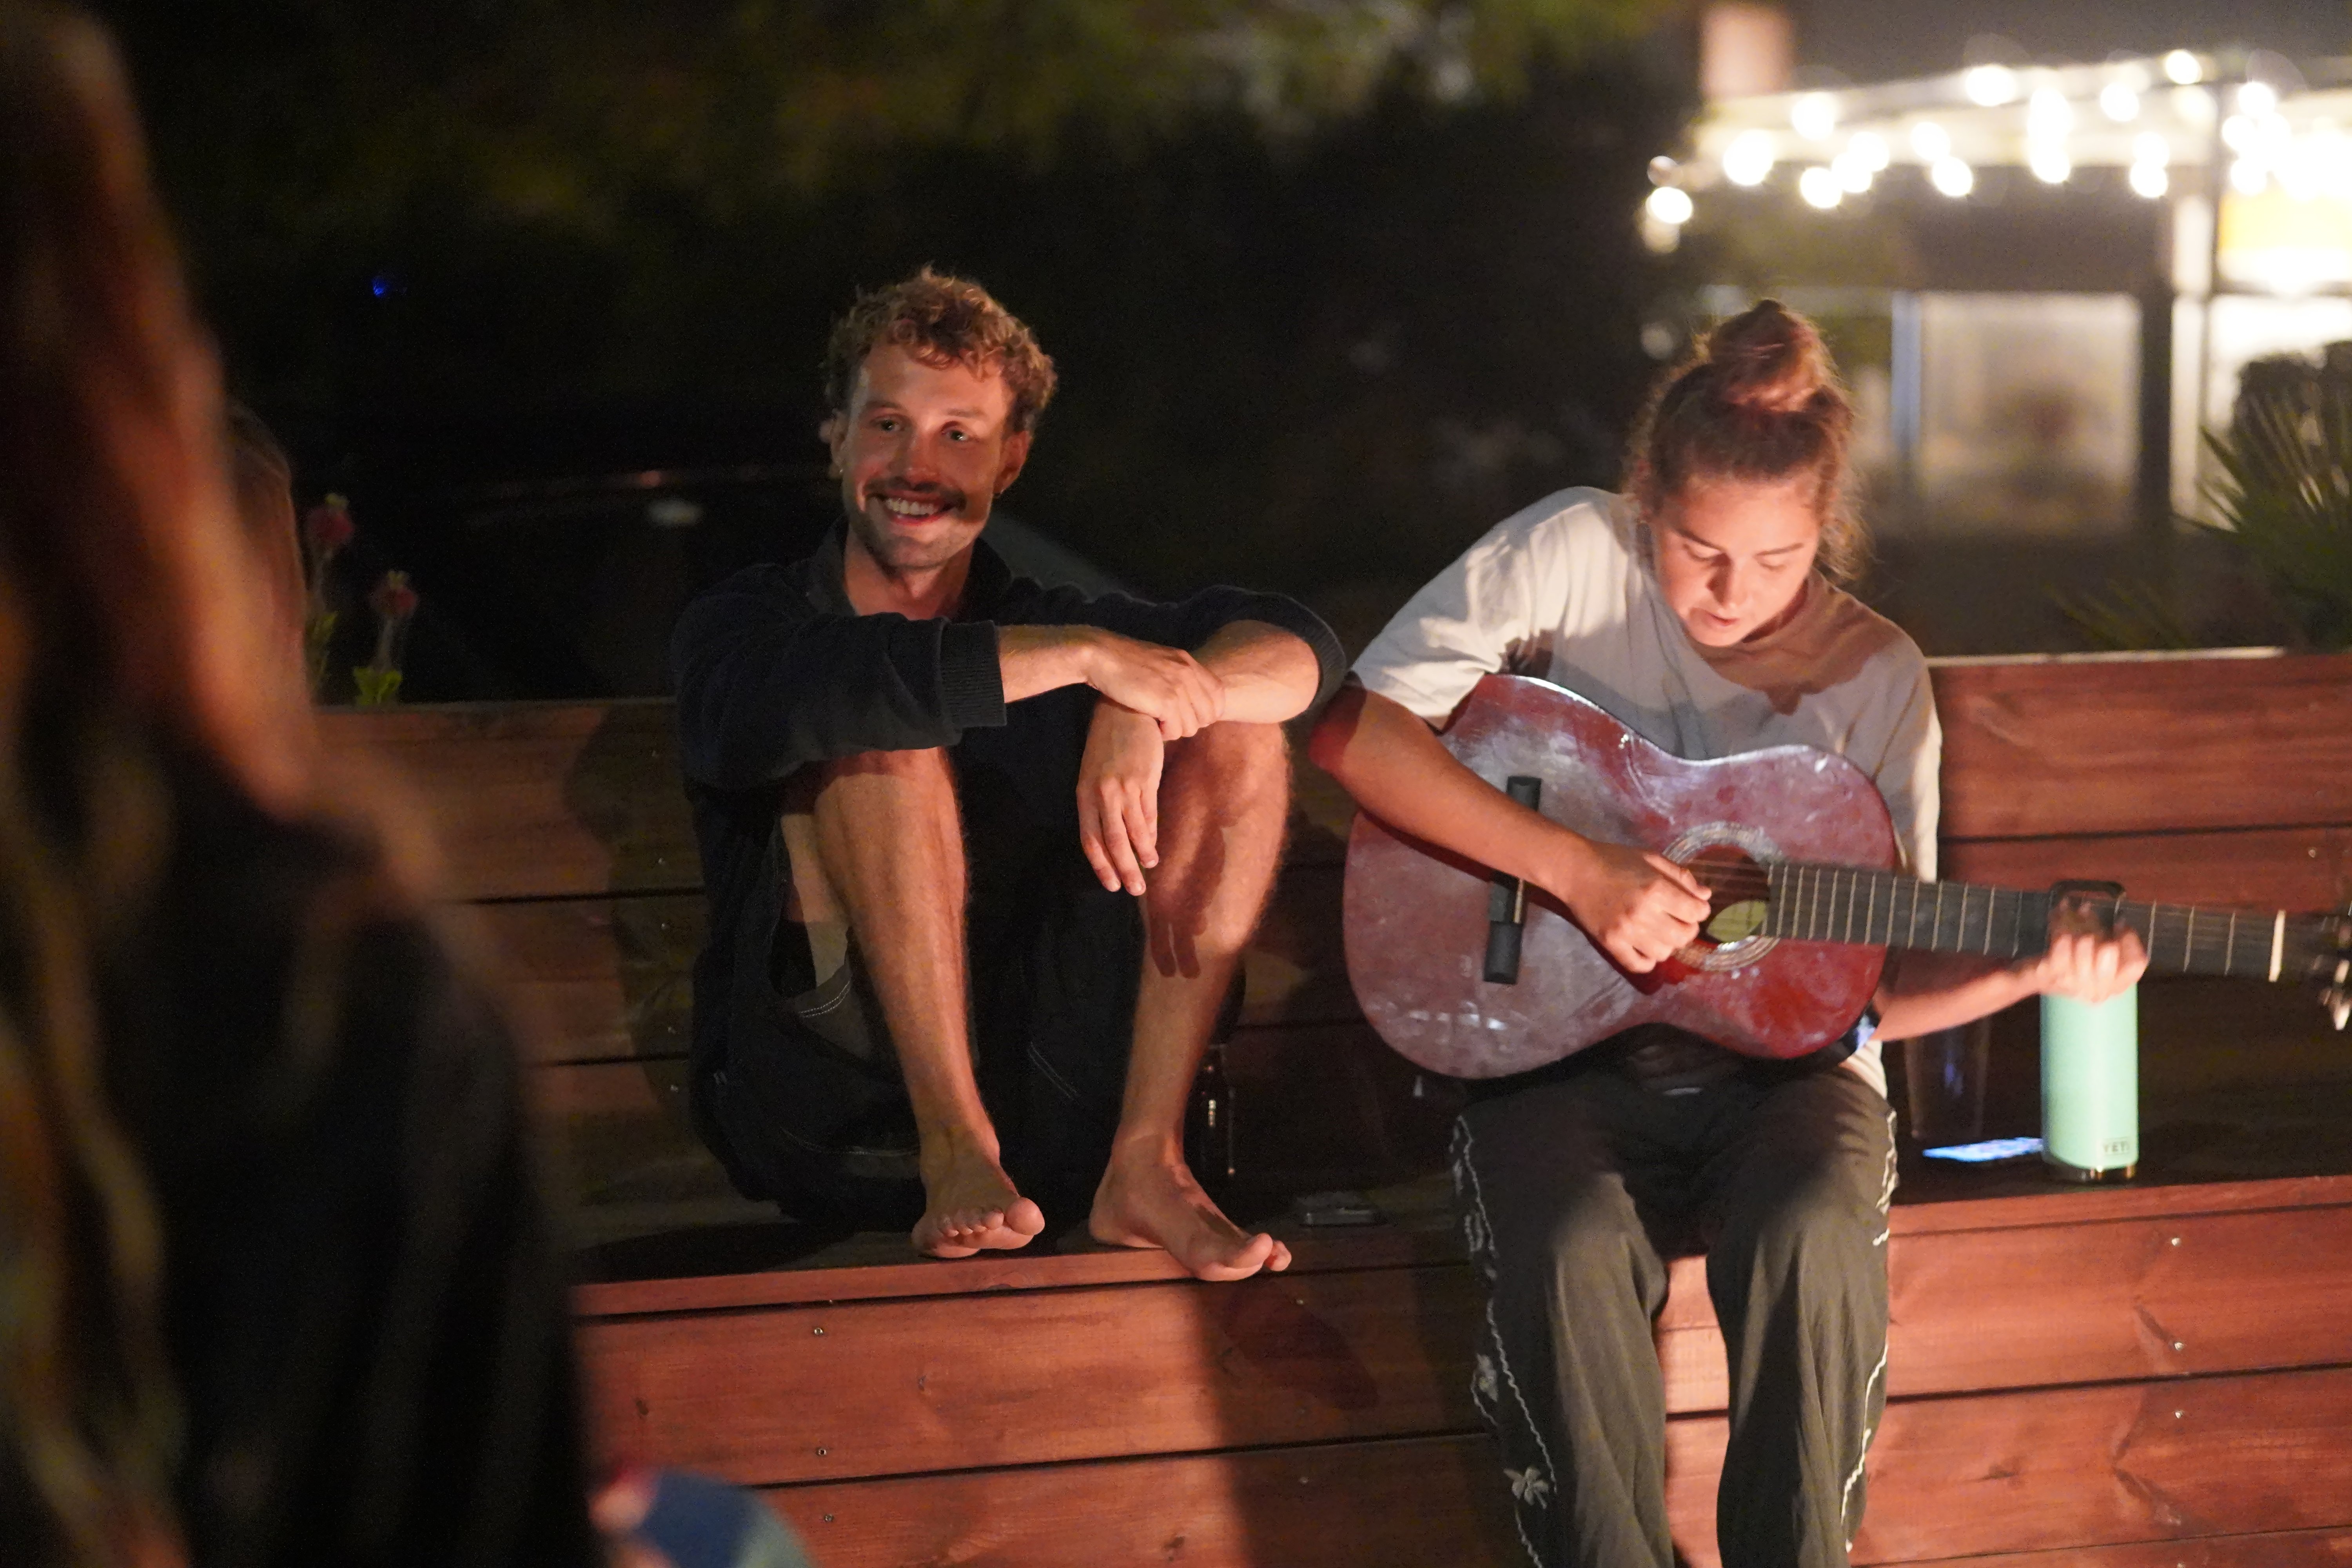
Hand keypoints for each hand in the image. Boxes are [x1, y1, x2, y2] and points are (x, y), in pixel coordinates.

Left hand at [1078, 700, 1165, 893]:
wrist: (1125, 711)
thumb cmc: (1108, 745)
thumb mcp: (1095, 775)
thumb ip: (1101, 806)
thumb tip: (1117, 838)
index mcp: (1084, 795)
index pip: (1090, 839)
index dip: (1101, 865)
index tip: (1110, 885)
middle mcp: (1102, 794)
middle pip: (1112, 842)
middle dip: (1124, 869)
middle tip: (1134, 890)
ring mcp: (1124, 787)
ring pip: (1133, 831)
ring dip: (1143, 853)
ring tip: (1149, 868)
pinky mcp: (1145, 779)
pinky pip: (1149, 813)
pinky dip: (1152, 833)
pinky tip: (1155, 845)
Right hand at [1080, 629, 1224, 738]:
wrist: (1101, 656)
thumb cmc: (1123, 663)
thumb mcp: (1159, 662)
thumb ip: (1178, 675)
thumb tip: (1190, 700)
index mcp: (1188, 662)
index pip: (1219, 693)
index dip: (1208, 711)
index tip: (1189, 716)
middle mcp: (1188, 672)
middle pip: (1209, 714)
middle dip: (1192, 723)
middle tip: (1171, 722)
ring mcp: (1179, 686)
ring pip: (1193, 726)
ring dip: (1176, 730)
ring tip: (1159, 722)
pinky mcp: (1166, 701)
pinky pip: (1177, 730)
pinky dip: (1165, 733)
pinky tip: (1153, 724)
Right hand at [1550, 839, 1711, 973]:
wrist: (1575, 870)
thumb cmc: (1615, 860)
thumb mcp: (1651, 859)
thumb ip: (1680, 877)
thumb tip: (1705, 897)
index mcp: (1656, 889)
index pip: (1697, 912)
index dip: (1699, 909)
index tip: (1690, 906)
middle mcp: (1643, 913)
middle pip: (1684, 936)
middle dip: (1687, 928)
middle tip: (1678, 920)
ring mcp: (1625, 932)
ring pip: (1664, 953)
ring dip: (1667, 943)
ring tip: (1659, 931)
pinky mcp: (1610, 944)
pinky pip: (1639, 965)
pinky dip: (1648, 959)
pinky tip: (1645, 946)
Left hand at [2024, 925, 2147, 1004]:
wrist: (2030, 977)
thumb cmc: (2067, 966)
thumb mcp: (2096, 962)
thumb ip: (2114, 948)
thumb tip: (2121, 923)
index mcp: (2113, 988)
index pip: (2136, 963)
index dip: (2131, 940)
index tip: (2120, 924)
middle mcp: (2097, 991)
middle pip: (2110, 948)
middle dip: (2099, 928)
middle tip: (2088, 915)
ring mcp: (2074, 984)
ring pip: (2086, 941)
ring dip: (2078, 922)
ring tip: (2070, 913)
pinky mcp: (2052, 973)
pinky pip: (2063, 940)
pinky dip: (2061, 923)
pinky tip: (2058, 915)